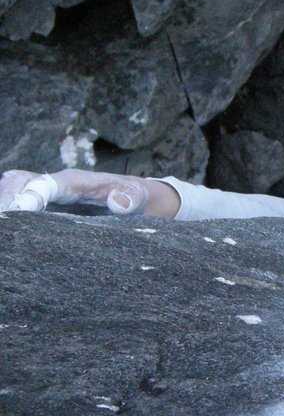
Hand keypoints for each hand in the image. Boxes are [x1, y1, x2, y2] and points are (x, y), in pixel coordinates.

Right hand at [0, 169, 179, 216]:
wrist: (132, 198)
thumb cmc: (133, 197)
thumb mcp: (138, 197)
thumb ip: (130, 198)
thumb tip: (119, 203)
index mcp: (76, 181)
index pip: (49, 183)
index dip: (32, 194)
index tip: (19, 208)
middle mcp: (54, 184)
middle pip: (20, 183)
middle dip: (7, 199)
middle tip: (3, 225)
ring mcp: (45, 195)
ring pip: (13, 191)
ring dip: (4, 205)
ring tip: (4, 232)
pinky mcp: (41, 207)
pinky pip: (17, 206)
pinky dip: (11, 216)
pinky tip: (10, 234)